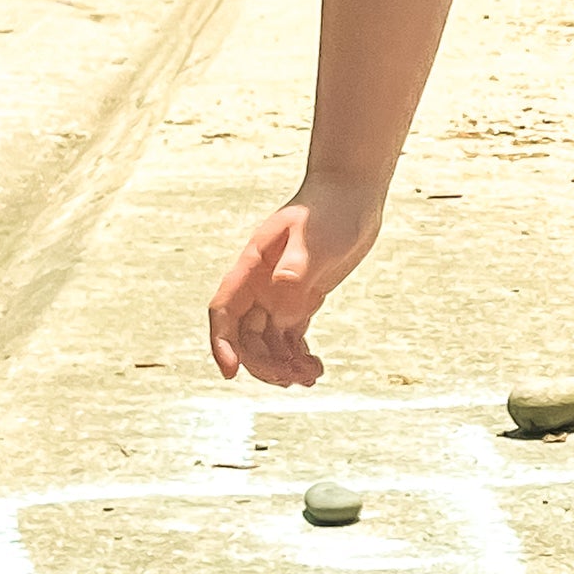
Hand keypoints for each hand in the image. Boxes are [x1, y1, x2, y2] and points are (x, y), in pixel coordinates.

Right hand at [206, 174, 384, 387]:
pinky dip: (299, 356)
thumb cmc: (330, 209)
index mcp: (252, 268)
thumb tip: (284, 291)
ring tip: (309, 377)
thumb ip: (299, 261)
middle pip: (246, 335)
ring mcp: (280, 294)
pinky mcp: (303, 300)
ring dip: (282, 364)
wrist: (351, 195)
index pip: (224, 311)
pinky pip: (291, 337)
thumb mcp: (315, 234)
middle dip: (262, 362)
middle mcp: (260, 285)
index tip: (231, 372)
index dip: (222, 343)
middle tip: (290, 378)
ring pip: (268, 341)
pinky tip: (316, 369)